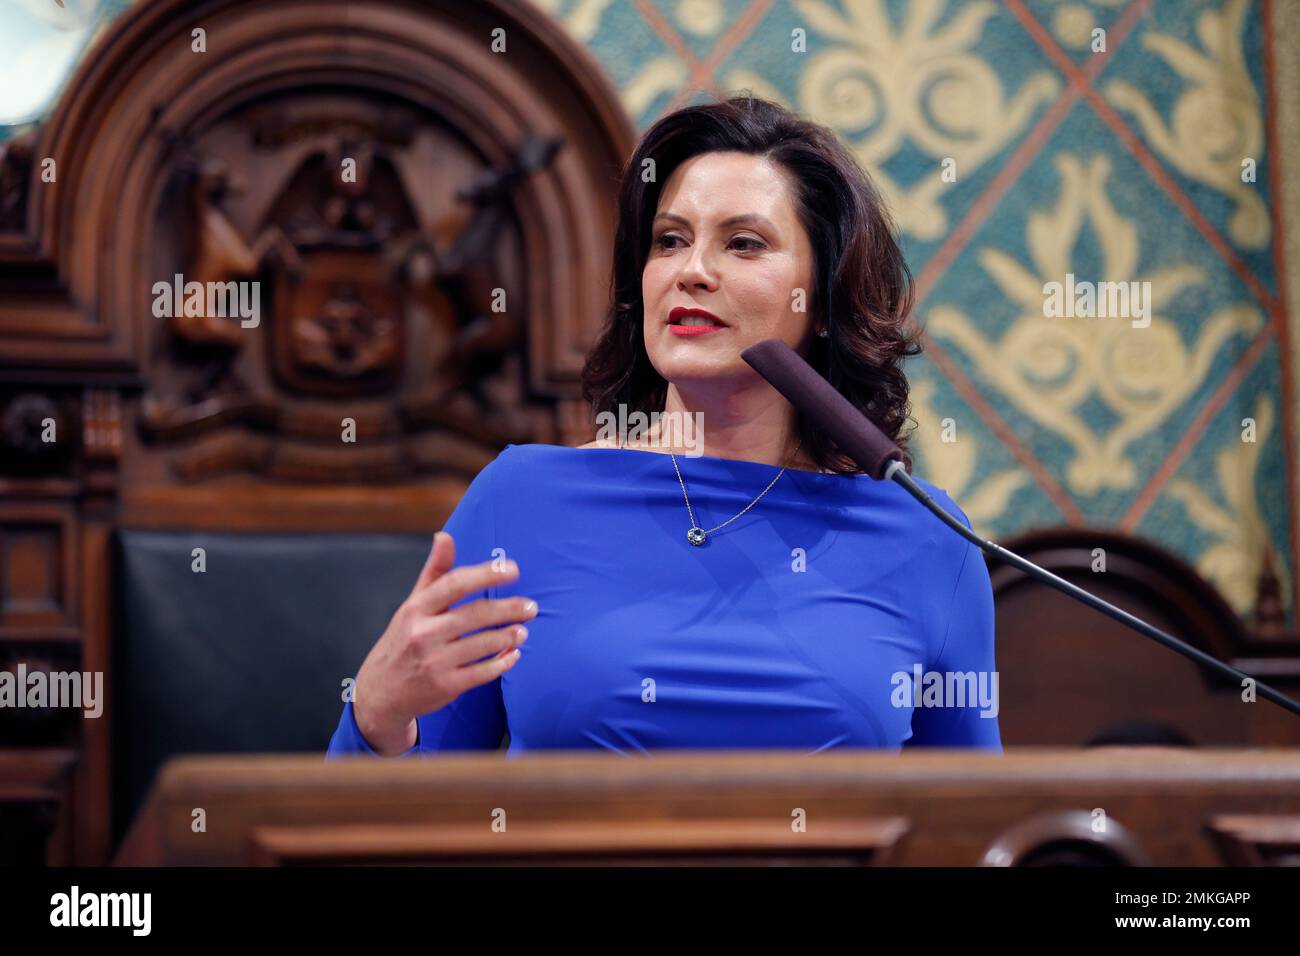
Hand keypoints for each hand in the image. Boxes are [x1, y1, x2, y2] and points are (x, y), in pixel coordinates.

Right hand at [352, 531, 535, 754]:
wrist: (381, 692)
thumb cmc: (404, 640)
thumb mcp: (413, 605)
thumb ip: (434, 572)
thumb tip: (444, 536)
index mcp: (416, 608)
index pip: (455, 584)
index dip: (486, 574)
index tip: (514, 569)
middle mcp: (423, 633)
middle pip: (475, 614)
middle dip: (508, 609)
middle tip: (532, 607)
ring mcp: (434, 661)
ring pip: (482, 644)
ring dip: (508, 636)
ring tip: (523, 630)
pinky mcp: (445, 686)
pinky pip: (482, 673)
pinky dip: (502, 663)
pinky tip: (514, 654)